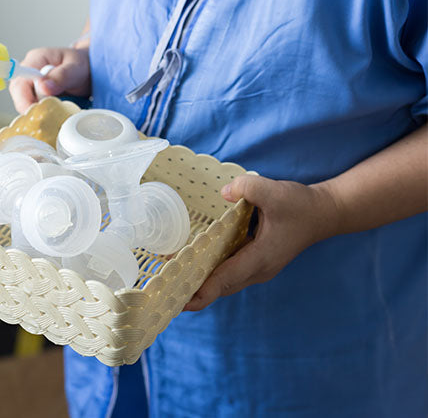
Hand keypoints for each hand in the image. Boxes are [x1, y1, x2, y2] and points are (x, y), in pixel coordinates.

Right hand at [9, 47, 90, 113]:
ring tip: (55, 115)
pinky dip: (43, 114)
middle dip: (31, 108)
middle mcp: (29, 72)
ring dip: (38, 112)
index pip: (19, 80)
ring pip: (25, 104)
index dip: (23, 98)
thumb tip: (43, 88)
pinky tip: (54, 116)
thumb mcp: (76, 68)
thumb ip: (61, 76)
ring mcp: (31, 86)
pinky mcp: (37, 97)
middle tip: (48, 117)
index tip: (34, 109)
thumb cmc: (81, 65)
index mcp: (36, 59)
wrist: (88, 71)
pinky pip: (34, 109)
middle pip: (19, 95)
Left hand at [183, 174, 339, 310]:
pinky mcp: (258, 261)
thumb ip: (247, 188)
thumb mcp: (273, 191)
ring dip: (202, 283)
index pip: (225, 279)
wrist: (324, 213)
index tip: (181, 301)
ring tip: (173, 280)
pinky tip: (195, 263)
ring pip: (225, 282)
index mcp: (260, 258)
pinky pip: (230, 272)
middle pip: (221, 287)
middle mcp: (258, 269)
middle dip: (194, 292)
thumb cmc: (300, 205)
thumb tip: (224, 193)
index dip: (202, 291)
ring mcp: (259, 268)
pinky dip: (212, 273)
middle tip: (166, 292)